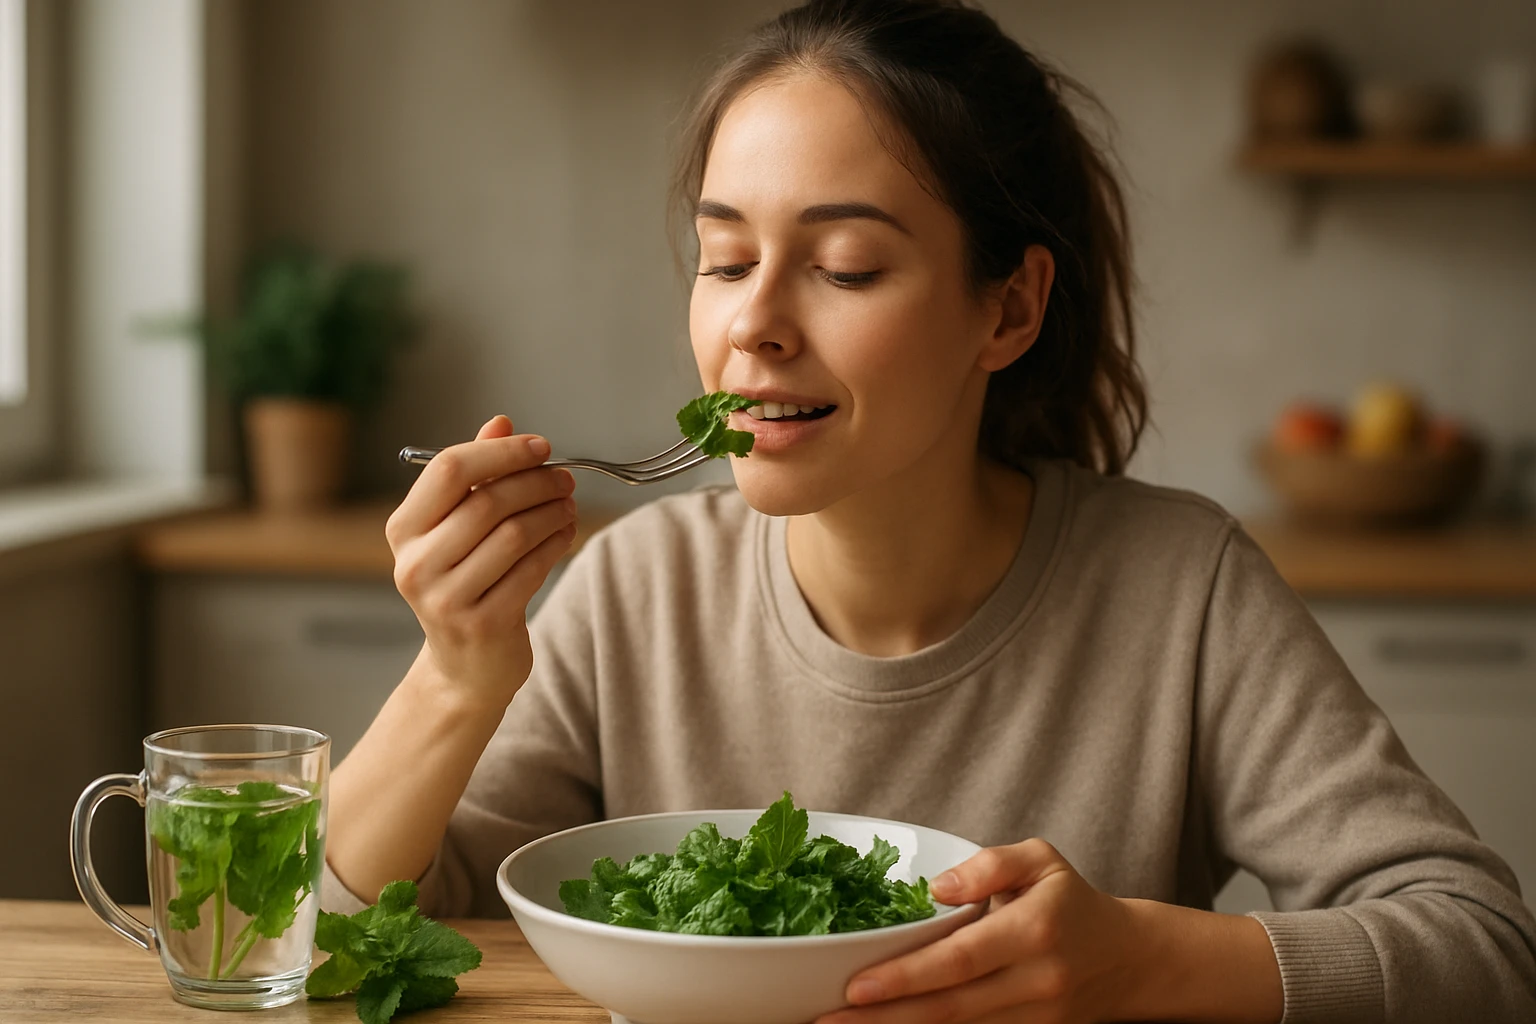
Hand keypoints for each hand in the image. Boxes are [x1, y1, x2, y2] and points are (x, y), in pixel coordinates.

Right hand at [386, 415, 577, 708]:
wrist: (464, 666)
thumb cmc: (465, 583)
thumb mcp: (458, 528)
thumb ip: (476, 475)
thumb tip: (500, 423)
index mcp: (403, 529)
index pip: (449, 470)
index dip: (501, 453)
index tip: (540, 446)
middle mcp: (416, 563)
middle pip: (487, 500)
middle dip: (536, 483)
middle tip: (565, 478)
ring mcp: (446, 598)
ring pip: (515, 534)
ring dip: (552, 513)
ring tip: (569, 505)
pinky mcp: (482, 623)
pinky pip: (531, 569)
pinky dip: (556, 545)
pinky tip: (567, 534)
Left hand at [818, 839, 1137, 1023]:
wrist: (1126, 961)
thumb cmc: (1070, 902)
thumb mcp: (1040, 859)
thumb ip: (990, 863)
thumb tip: (937, 888)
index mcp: (1033, 930)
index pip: (960, 958)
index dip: (906, 975)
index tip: (856, 985)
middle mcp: (1035, 981)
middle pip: (950, 1008)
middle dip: (884, 1018)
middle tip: (827, 1019)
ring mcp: (1035, 1019)